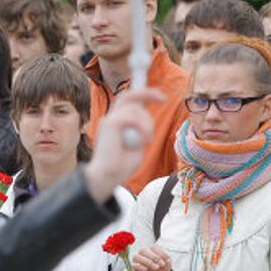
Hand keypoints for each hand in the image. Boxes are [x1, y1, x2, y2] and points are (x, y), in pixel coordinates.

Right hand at [84, 88, 164, 203]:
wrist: (106, 177)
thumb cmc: (121, 166)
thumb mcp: (137, 145)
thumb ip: (140, 130)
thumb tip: (146, 121)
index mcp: (116, 122)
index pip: (128, 101)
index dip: (143, 94)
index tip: (161, 97)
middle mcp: (111, 118)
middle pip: (129, 95)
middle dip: (147, 93)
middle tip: (163, 98)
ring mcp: (109, 120)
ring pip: (134, 108)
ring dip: (147, 122)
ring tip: (147, 139)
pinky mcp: (110, 124)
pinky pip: (132, 117)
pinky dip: (142, 127)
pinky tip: (144, 140)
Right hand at [132, 245, 171, 270]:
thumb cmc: (160, 270)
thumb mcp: (166, 266)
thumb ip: (168, 262)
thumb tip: (168, 260)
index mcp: (151, 250)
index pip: (154, 247)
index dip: (161, 252)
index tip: (167, 260)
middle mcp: (143, 253)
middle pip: (144, 250)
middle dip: (154, 257)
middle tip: (161, 264)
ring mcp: (137, 260)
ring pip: (137, 256)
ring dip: (147, 261)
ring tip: (156, 267)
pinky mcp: (134, 268)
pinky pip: (133, 265)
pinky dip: (139, 266)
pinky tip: (146, 269)